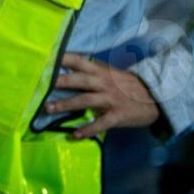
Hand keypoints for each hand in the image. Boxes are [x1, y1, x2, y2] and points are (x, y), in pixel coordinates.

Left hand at [45, 52, 159, 139]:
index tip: (45, 58)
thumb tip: (65, 66)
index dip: (63, 58)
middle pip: (79, 80)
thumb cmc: (125, 86)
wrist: (154, 98)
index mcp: (100, 71)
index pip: (79, 61)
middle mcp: (104, 83)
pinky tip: (74, 135)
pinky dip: (87, 130)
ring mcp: (111, 99)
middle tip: (40, 85)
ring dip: (65, 105)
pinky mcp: (117, 115)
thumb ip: (90, 71)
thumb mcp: (109, 73)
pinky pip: (100, 124)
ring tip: (48, 109)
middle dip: (59, 82)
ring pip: (85, 101)